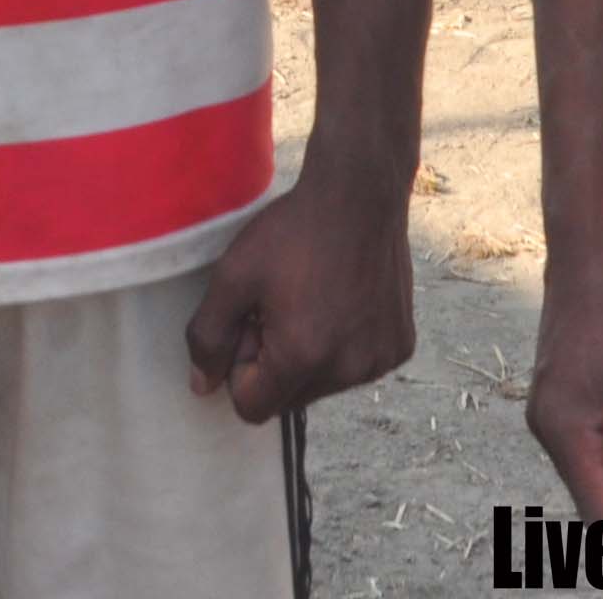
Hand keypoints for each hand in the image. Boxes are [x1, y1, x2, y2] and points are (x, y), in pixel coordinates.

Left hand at [184, 151, 416, 422]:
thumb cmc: (293, 231)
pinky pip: (358, 365)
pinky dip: (344, 345)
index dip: (239, 371)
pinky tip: (343, 300)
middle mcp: (348, 370)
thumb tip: (201, 386)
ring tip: (311, 300)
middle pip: (289, 399)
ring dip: (310, 357)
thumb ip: (208, 336)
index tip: (249, 325)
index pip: (253, 408)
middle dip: (275, 364)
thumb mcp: (234, 276)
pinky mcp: (401, 345)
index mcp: (302, 357)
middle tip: (277, 308)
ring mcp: (380, 360)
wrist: (361, 194)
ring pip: (325, 384)